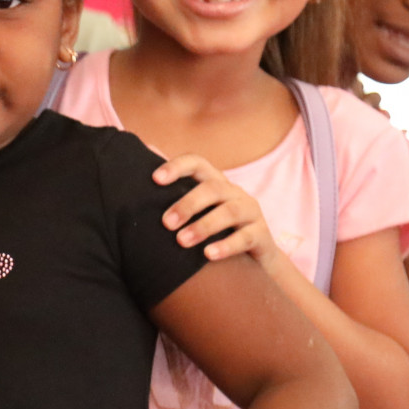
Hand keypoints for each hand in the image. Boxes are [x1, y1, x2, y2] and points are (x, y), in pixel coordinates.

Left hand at [155, 156, 278, 271]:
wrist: (254, 260)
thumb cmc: (215, 227)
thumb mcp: (197, 207)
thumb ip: (175, 184)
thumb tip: (147, 148)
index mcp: (214, 182)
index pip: (197, 163)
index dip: (177, 167)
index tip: (155, 179)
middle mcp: (234, 192)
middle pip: (212, 188)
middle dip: (188, 204)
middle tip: (166, 223)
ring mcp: (251, 212)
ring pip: (230, 212)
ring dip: (204, 226)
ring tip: (182, 241)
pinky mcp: (261, 235)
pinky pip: (246, 238)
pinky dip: (226, 245)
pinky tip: (208, 254)